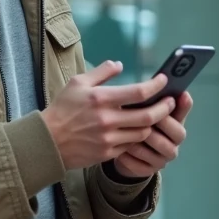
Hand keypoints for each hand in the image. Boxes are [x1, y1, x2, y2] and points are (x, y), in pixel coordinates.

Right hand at [41, 61, 172, 170]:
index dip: (156, 86)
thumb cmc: (62, 108)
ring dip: (152, 124)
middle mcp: (107, 120)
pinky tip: (139, 130)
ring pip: (142, 133)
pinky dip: (137, 138)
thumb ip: (101, 72)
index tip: (164, 80)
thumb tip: (120, 64)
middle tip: (170, 102)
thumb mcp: (78, 83)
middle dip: (165, 108)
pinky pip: (130, 146)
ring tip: (156, 116)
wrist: (47, 141)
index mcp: (101, 99)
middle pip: (148, 116)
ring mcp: (108, 139)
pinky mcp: (107, 153)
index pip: (139, 92)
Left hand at [112, 92, 193, 179]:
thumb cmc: (131, 123)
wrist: (123, 151)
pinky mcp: (150, 171)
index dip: (184, 104)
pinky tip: (120, 151)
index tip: (181, 94)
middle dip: (163, 123)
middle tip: (146, 116)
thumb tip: (147, 78)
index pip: (184, 112)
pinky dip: (131, 158)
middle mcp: (174, 141)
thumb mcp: (137, 109)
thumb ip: (145, 98)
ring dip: (143, 141)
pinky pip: (143, 165)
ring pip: (159, 149)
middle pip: (178, 132)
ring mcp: (164, 158)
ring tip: (125, 134)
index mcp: (174, 122)